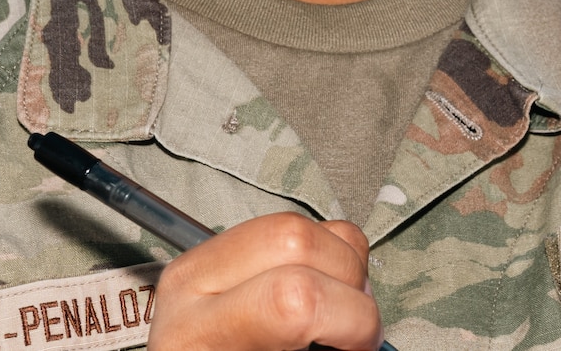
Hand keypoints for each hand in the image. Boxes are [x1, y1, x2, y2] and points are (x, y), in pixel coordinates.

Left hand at [146, 212, 381, 350]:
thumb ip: (318, 349)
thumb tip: (367, 339)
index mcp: (199, 336)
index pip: (291, 298)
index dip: (351, 319)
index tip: (363, 345)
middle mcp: (193, 286)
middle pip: (296, 240)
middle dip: (350, 283)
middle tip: (356, 327)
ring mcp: (201, 259)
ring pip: (298, 222)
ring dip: (342, 262)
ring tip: (338, 306)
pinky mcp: (214, 249)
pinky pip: (286, 222)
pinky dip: (323, 251)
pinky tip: (318, 287)